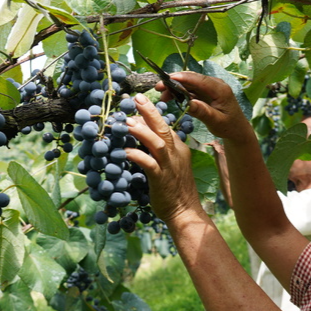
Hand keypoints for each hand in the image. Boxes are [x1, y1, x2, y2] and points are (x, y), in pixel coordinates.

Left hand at [125, 94, 201, 224]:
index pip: (165, 127)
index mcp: (179, 149)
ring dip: (142, 131)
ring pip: (158, 142)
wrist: (185, 212)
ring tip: (127, 122)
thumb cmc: (175, 191)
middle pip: (163, 128)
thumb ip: (158, 153)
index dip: (151, 115)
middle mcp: (176, 154)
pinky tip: (124, 151)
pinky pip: (149, 164)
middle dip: (150, 112)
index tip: (138, 105)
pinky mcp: (161, 179)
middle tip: (136, 99)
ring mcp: (169, 166)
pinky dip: (137, 156)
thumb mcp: (170, 166)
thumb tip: (140, 142)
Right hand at [157, 72, 251, 141]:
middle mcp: (215, 85)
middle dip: (174, 81)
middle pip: (192, 78)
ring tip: (162, 95)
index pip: (199, 80)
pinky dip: (180, 92)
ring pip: (189, 83)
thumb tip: (189, 103)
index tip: (167, 79)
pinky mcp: (205, 93)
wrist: (237, 129)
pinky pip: (190, 89)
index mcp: (220, 89)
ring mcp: (210, 88)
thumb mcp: (216, 122)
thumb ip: (203, 112)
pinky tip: (170, 97)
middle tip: (159, 87)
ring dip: (175, 87)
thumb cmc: (229, 126)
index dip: (183, 78)